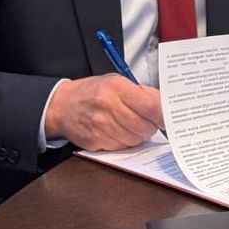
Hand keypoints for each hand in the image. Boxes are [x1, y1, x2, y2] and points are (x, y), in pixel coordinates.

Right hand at [44, 74, 162, 150]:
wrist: (61, 106)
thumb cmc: (92, 92)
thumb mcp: (116, 81)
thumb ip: (140, 92)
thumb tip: (163, 106)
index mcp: (116, 87)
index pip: (150, 106)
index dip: (162, 115)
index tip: (167, 118)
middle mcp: (108, 106)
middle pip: (144, 126)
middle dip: (151, 127)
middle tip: (149, 122)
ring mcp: (100, 125)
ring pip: (134, 139)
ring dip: (138, 135)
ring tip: (132, 125)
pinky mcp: (95, 141)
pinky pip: (121, 147)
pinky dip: (124, 142)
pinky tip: (119, 132)